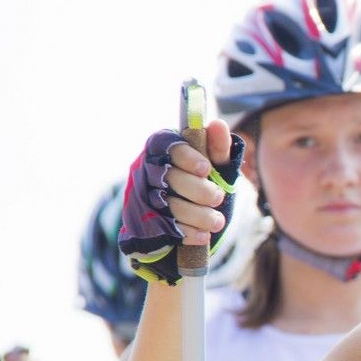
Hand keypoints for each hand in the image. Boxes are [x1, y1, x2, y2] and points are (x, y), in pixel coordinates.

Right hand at [118, 120, 241, 283]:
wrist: (190, 225)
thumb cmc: (203, 187)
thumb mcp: (214, 168)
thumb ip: (218, 149)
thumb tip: (218, 124)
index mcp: (161, 150)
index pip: (167, 146)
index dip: (186, 157)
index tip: (205, 169)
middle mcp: (146, 170)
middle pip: (169, 177)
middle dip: (199, 190)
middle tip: (218, 198)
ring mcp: (141, 197)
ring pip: (167, 204)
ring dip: (197, 214)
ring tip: (217, 221)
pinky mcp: (142, 222)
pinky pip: (163, 227)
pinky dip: (186, 232)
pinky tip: (203, 235)